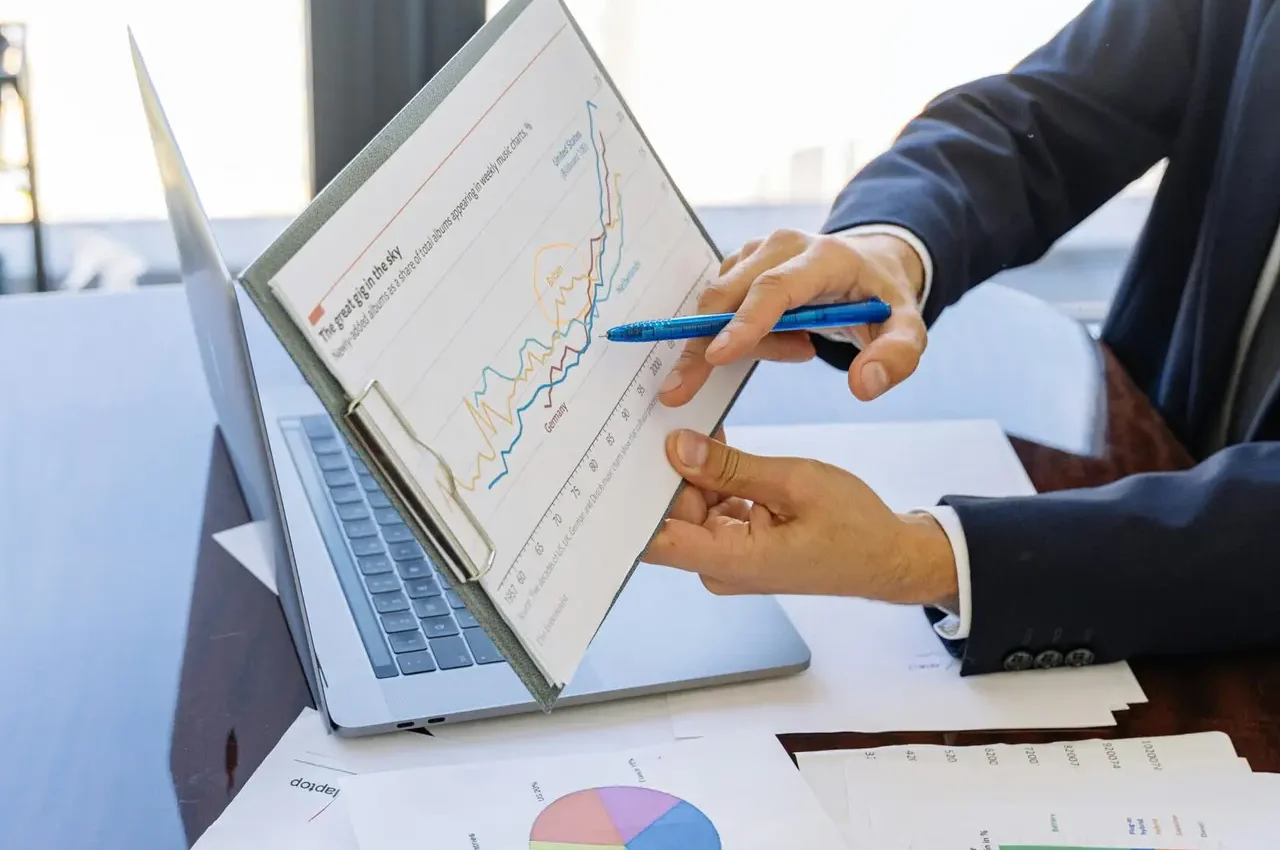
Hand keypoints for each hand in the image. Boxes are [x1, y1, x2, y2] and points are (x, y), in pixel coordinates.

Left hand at [643, 429, 957, 605]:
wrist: (887, 557)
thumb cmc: (854, 526)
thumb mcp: (794, 482)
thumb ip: (732, 467)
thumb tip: (678, 447)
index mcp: (732, 560)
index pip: (655, 541)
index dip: (631, 502)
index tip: (620, 460)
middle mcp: (720, 566)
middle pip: (669, 515)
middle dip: (667, 470)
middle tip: (665, 419)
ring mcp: (727, 557)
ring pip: (689, 507)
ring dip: (693, 471)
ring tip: (696, 427)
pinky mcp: (737, 545)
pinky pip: (710, 508)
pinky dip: (713, 480)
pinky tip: (718, 448)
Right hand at [657, 229, 926, 404]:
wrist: (869, 266)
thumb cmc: (882, 301)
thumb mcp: (907, 330)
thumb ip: (896, 357)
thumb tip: (862, 385)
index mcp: (824, 257)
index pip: (775, 289)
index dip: (743, 323)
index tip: (714, 357)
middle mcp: (782, 245)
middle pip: (729, 296)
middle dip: (701, 344)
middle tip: (680, 390)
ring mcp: (756, 251)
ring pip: (721, 304)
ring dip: (744, 342)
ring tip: (799, 349)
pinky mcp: (741, 262)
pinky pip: (722, 306)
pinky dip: (740, 334)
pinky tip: (784, 339)